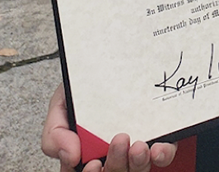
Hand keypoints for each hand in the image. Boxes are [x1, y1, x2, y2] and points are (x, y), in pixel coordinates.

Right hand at [42, 84, 176, 170]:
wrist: (110, 59)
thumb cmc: (84, 86)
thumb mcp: (61, 104)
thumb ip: (55, 133)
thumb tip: (70, 157)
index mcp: (87, 152)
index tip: (92, 162)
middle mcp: (112, 153)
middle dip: (116, 163)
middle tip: (119, 140)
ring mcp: (135, 147)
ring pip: (137, 169)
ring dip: (138, 162)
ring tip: (138, 145)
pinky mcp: (158, 136)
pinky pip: (162, 154)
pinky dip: (161, 155)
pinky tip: (157, 148)